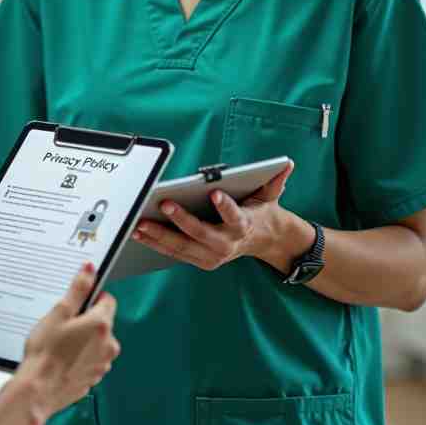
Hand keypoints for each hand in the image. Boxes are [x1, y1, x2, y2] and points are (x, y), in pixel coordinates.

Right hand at [15, 264, 119, 424]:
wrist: (38, 390)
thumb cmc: (45, 354)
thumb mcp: (59, 313)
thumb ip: (78, 289)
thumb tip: (90, 269)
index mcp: (101, 325)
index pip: (108, 299)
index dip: (92, 298)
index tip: (77, 304)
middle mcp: (108, 345)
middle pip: (103, 322)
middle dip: (87, 320)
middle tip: (64, 325)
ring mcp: (103, 364)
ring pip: (97, 342)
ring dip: (84, 340)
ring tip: (61, 344)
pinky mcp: (94, 378)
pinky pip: (91, 359)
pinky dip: (81, 357)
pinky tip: (63, 359)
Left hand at [133, 161, 295, 271]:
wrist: (264, 241)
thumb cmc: (258, 212)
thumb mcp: (270, 195)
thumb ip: (275, 180)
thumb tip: (286, 164)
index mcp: (243, 225)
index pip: (235, 217)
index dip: (226, 207)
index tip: (216, 193)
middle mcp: (228, 244)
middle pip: (201, 234)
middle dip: (180, 221)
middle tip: (161, 205)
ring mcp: (213, 256)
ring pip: (183, 248)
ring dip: (160, 236)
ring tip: (139, 224)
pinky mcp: (201, 261)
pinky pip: (175, 254)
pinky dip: (156, 244)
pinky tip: (139, 234)